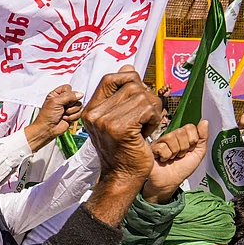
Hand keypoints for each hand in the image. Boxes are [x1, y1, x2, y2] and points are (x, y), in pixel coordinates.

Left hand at [25, 85, 83, 151]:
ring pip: (79, 105)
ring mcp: (68, 108)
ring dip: (71, 111)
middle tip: (63, 108)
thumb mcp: (56, 101)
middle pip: (76, 97)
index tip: (63, 99)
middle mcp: (63, 100)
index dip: (68, 93)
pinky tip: (65, 119)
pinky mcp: (72, 115)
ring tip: (63, 114)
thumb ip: (69, 96)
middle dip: (70, 104)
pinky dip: (72, 117)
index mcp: (57, 94)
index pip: (68, 88)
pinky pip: (79, 113)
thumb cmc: (47, 116)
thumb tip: (80, 94)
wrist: (47, 129)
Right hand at [81, 66, 161, 225]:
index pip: (111, 78)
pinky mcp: (120, 128)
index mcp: (91, 110)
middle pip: (131, 85)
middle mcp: (94, 113)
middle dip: (146, 98)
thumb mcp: (119, 118)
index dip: (129, 79)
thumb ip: (122, 93)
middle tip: (144, 118)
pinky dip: (153, 121)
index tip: (138, 96)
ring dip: (151, 111)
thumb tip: (128, 67)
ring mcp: (105, 121)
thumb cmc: (123, 149)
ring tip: (143, 127)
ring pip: (142, 96)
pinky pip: (147, 109)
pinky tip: (145, 134)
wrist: (122, 177)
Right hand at [142, 121, 209, 203]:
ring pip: (171, 138)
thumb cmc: (182, 169)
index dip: (192, 140)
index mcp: (182, 136)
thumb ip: (203, 138)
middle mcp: (171, 136)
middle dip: (184, 148)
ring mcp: (161, 141)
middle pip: (180, 132)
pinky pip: (162, 147)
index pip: (190, 127)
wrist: (170, 182)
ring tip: (171, 158)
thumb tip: (205, 122)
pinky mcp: (152, 148)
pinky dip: (165, 157)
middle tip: (179, 156)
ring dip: (174, 153)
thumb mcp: (198, 154)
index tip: (189, 150)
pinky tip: (163, 160)